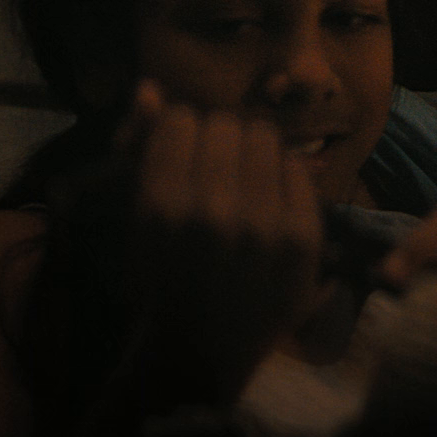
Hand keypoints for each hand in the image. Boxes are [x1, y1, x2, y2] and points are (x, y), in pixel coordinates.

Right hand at [120, 81, 327, 402]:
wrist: (203, 349)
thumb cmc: (159, 277)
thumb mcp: (134, 217)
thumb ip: (140, 149)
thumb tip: (151, 87)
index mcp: (162, 205)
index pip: (183, 119)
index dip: (181, 134)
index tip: (183, 158)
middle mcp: (214, 212)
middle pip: (225, 123)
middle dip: (217, 141)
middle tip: (215, 173)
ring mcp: (263, 227)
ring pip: (265, 136)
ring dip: (250, 152)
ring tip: (242, 184)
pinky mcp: (302, 238)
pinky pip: (297, 168)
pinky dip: (281, 178)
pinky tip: (268, 203)